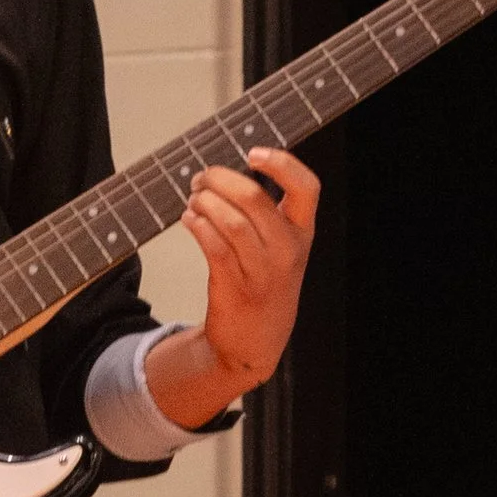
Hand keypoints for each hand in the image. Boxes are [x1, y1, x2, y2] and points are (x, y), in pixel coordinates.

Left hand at [143, 147, 320, 430]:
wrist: (253, 344)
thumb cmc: (264, 287)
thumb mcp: (282, 252)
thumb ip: (268, 216)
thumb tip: (229, 173)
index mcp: (302, 235)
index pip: (307, 188)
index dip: (282, 163)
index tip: (253, 153)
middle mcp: (287, 251)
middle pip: (254, 198)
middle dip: (221, 178)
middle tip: (202, 176)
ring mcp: (261, 270)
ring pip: (230, 220)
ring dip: (204, 201)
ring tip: (193, 198)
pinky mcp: (234, 285)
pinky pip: (212, 245)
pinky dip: (197, 225)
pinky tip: (189, 219)